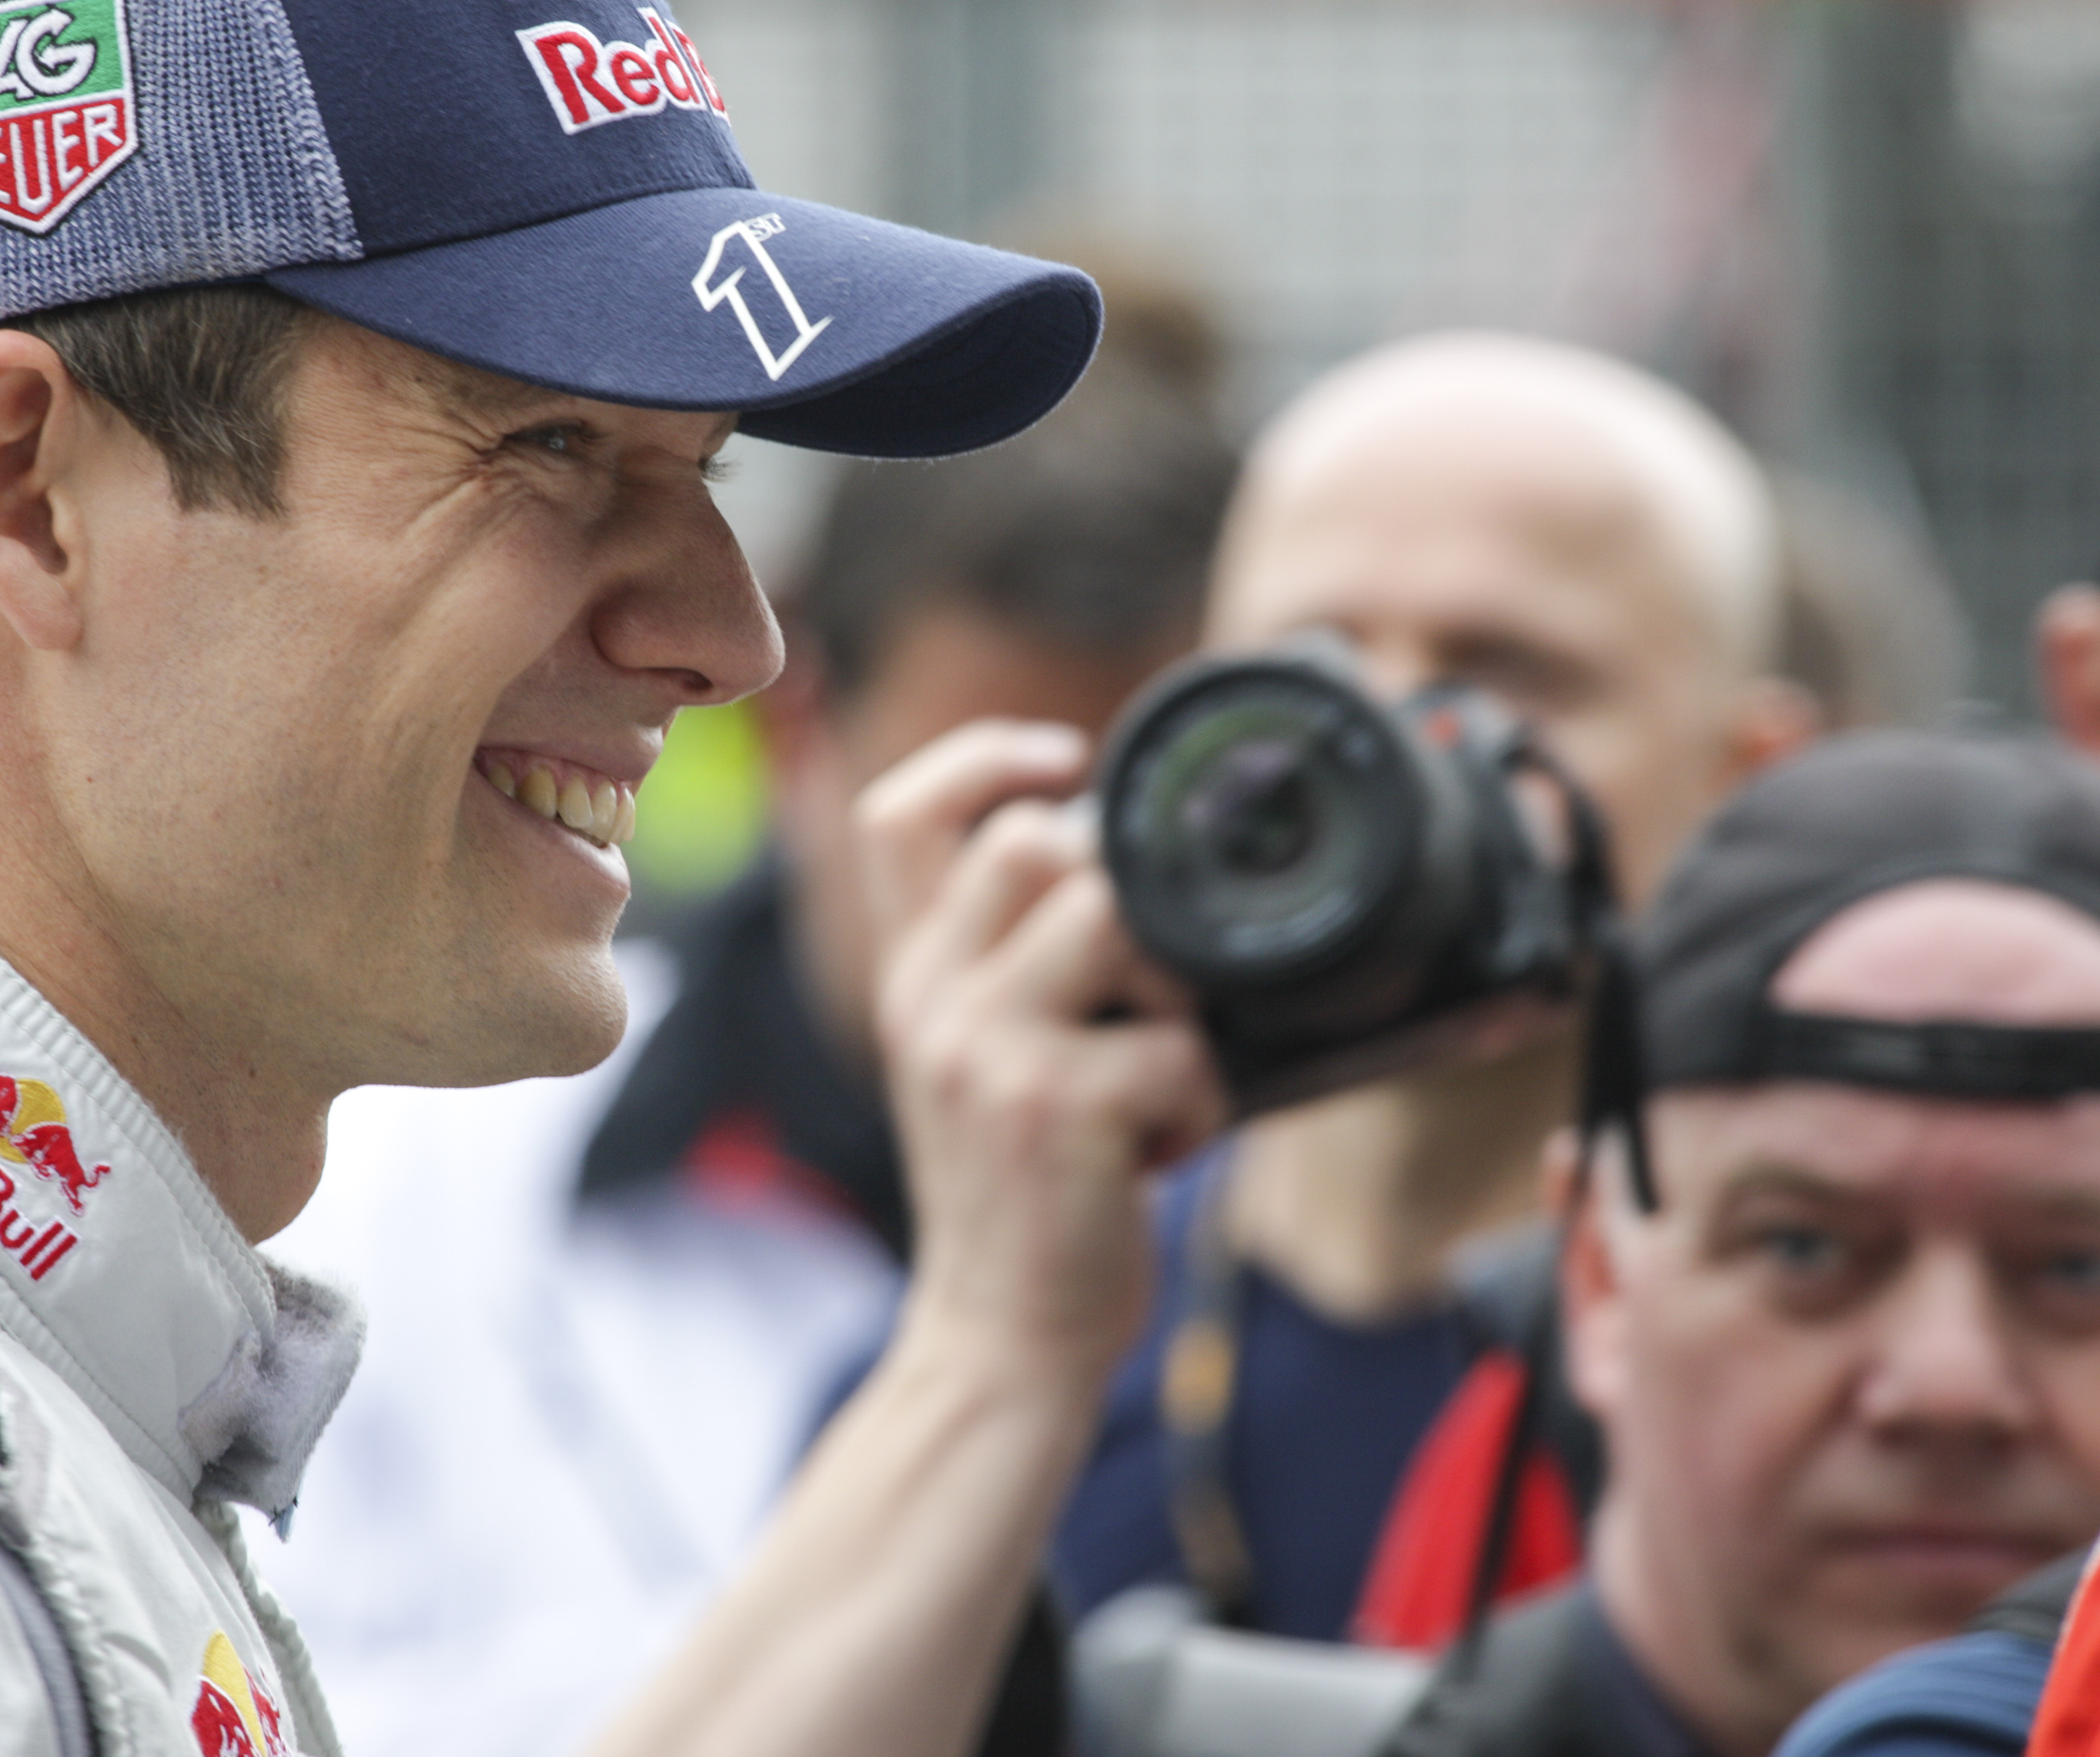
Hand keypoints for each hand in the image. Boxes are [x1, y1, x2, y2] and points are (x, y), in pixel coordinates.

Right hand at [857, 721, 1225, 1391]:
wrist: (996, 1342)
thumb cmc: (1021, 1202)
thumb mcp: (976, 1067)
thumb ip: (1013, 971)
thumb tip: (1126, 877)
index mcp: (913, 979)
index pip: (897, 815)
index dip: (981, 757)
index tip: (1061, 761)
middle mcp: (933, 1001)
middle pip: (1030, 839)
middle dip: (1123, 882)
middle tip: (1151, 975)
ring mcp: (989, 1052)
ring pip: (1114, 915)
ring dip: (1175, 986)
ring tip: (1162, 1062)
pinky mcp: (1056, 1112)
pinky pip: (1179, 1049)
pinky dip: (1201, 1101)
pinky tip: (1165, 1149)